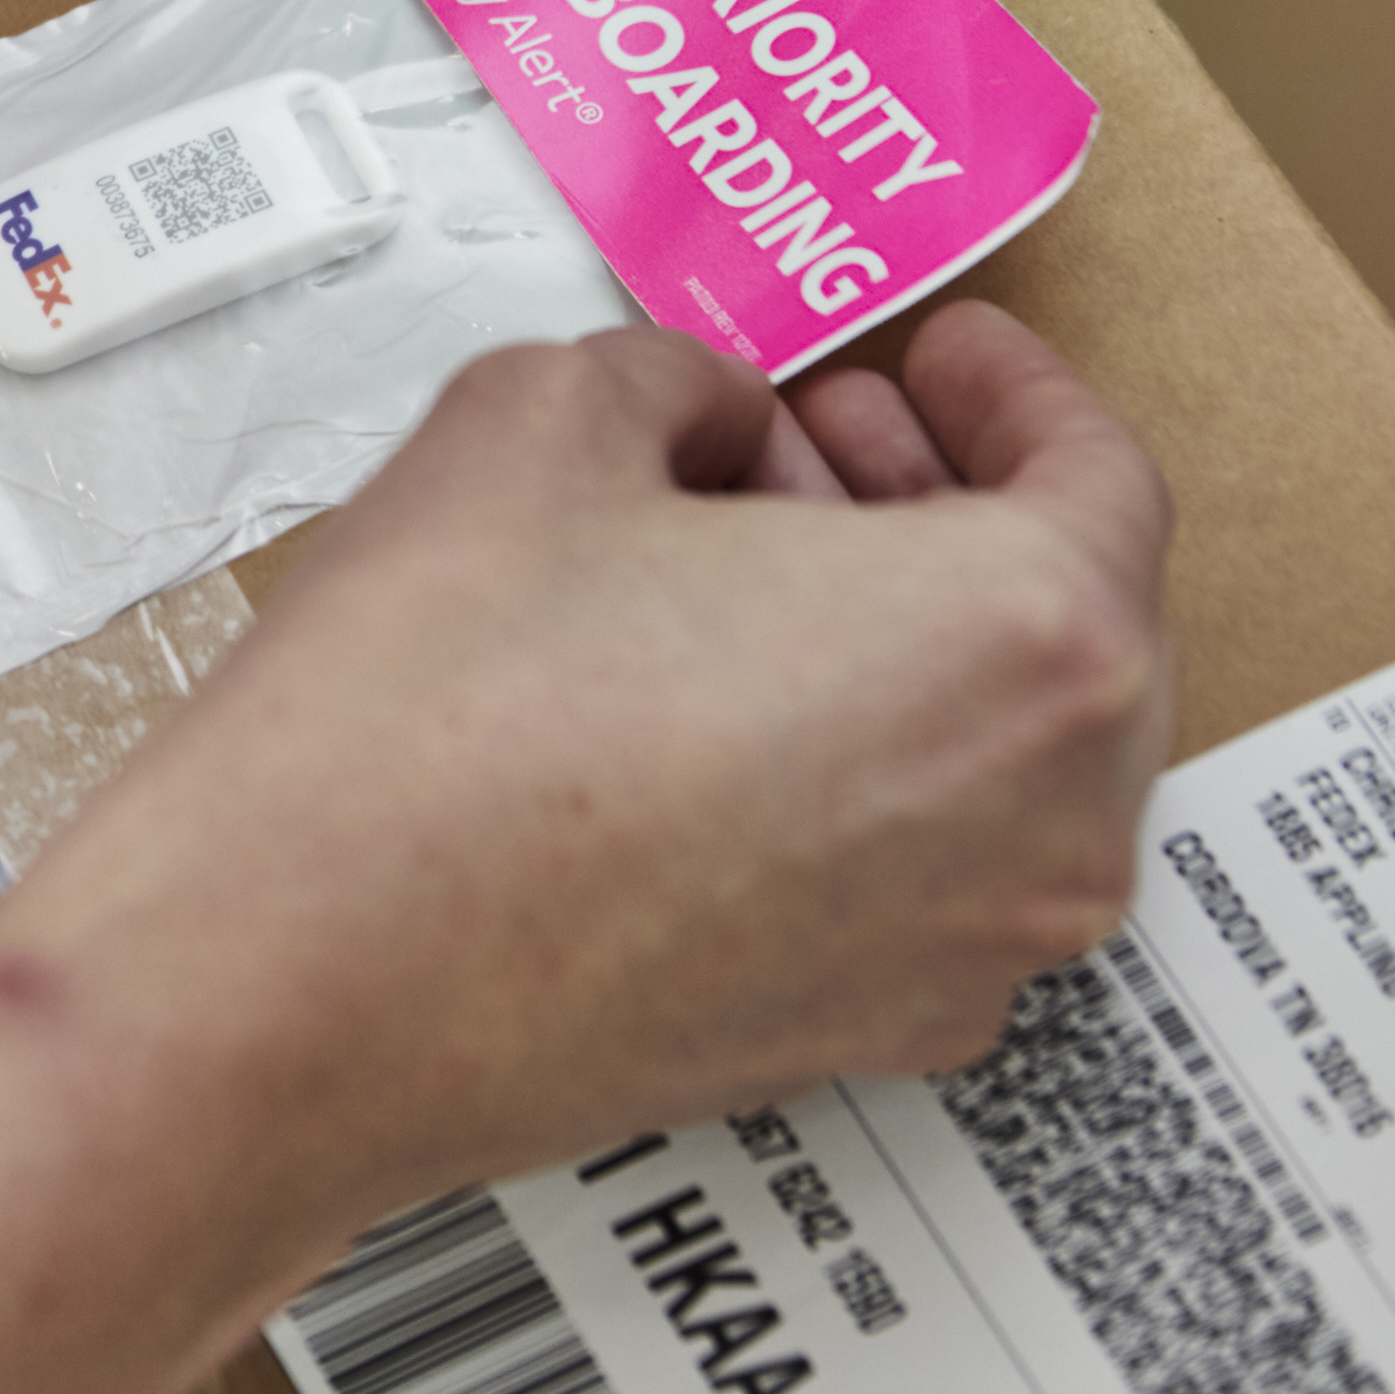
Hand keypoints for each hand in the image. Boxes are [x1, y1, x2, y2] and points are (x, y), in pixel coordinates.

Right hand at [0, 304, 1174, 1333]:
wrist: (294, 986)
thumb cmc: (429, 710)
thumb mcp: (540, 419)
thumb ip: (677, 385)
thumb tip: (707, 429)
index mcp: (1025, 643)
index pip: (1100, 483)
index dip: (1015, 393)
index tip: (943, 351)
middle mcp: (1043, 825)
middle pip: (1071, 631)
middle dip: (949, 507)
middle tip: (825, 433)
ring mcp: (959, 958)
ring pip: (995, 758)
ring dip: (902, 636)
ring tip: (733, 559)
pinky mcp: (852, 1042)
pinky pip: (915, 868)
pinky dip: (858, 764)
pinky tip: (701, 706)